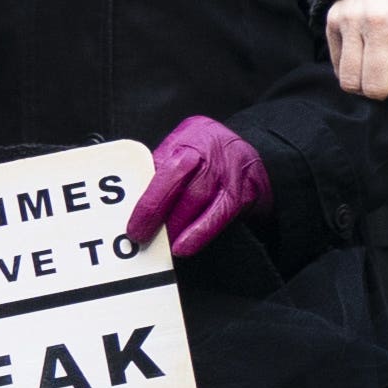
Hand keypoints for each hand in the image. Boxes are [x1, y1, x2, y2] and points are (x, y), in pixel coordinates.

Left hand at [121, 112, 268, 260]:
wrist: (253, 147)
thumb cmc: (207, 149)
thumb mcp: (181, 145)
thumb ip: (160, 167)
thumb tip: (133, 199)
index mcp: (191, 140)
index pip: (169, 172)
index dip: (151, 203)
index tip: (135, 226)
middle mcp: (214, 154)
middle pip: (187, 190)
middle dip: (162, 219)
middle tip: (143, 239)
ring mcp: (232, 173)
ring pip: (204, 203)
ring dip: (180, 228)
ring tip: (162, 245)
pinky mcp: (246, 193)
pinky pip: (223, 215)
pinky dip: (202, 233)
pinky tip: (186, 247)